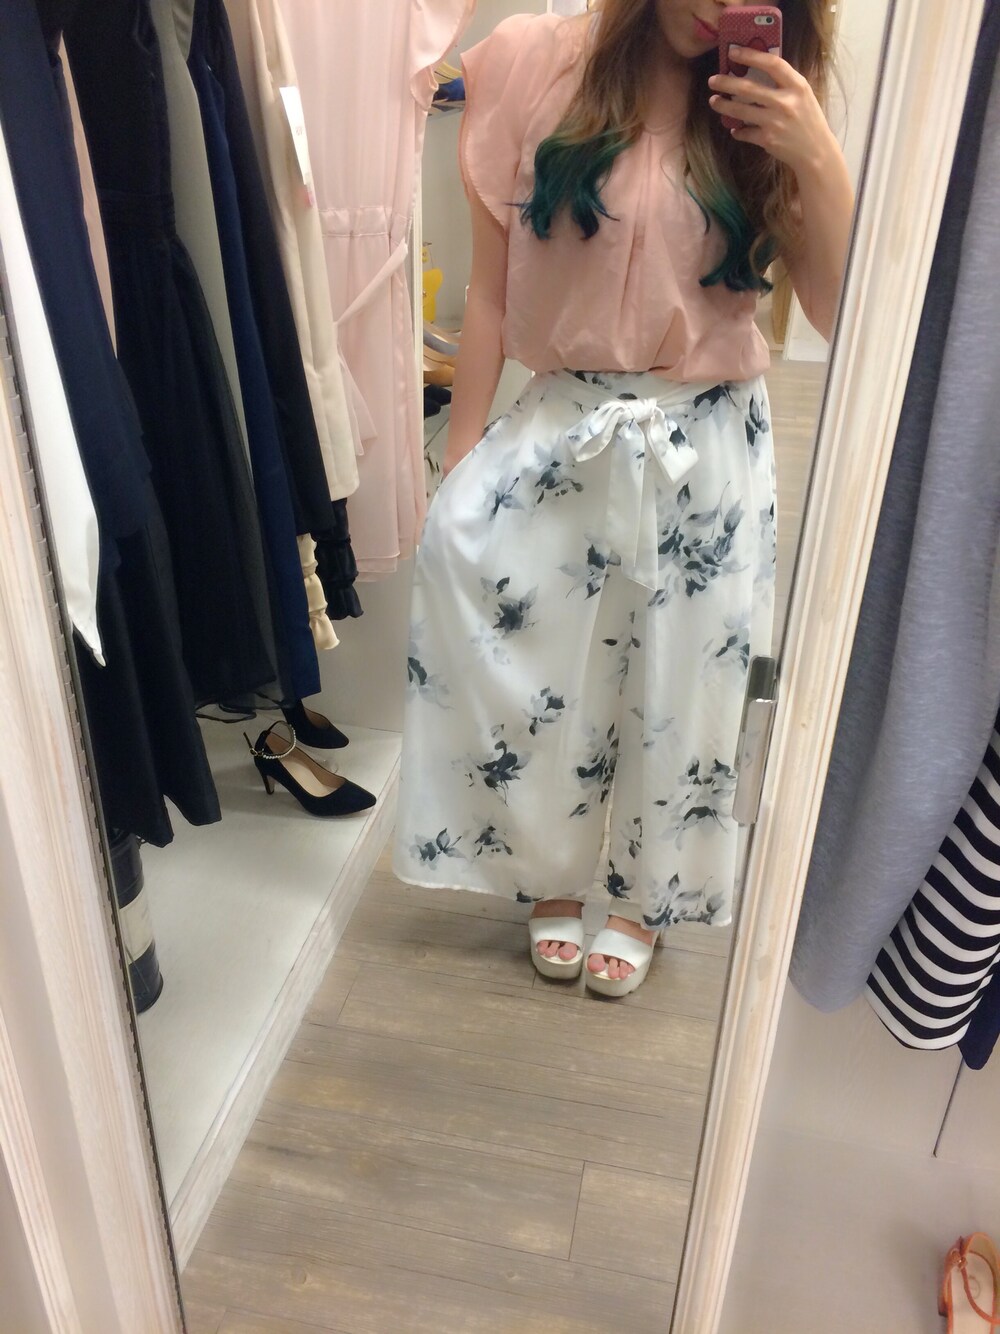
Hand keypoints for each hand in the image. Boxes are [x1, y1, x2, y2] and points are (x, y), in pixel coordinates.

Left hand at [708, 45, 836, 177]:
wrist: (816, 151)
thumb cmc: (808, 119)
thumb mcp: (803, 95)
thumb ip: (784, 82)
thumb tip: (757, 68)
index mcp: (797, 86)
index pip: (772, 64)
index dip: (751, 55)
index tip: (733, 53)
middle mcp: (785, 102)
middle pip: (748, 88)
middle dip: (726, 83)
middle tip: (713, 80)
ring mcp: (774, 122)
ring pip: (740, 110)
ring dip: (723, 105)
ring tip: (714, 101)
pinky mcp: (767, 139)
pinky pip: (744, 133)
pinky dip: (737, 131)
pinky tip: (735, 129)